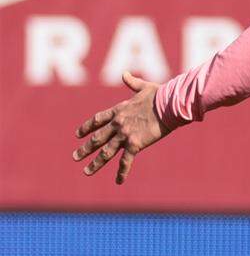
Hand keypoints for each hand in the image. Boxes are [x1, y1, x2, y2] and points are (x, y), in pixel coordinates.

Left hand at [73, 70, 167, 185]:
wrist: (168, 103)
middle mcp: (118, 123)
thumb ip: (132, 82)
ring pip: (106, 152)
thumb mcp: (144, 87)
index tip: (77, 134)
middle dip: (85, 149)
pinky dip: (122, 172)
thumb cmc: (160, 94)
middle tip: (75, 157)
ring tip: (86, 171)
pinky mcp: (135, 144)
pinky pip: (126, 161)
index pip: (97, 120)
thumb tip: (125, 74)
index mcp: (119, 110)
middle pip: (97, 138)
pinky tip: (118, 181)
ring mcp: (125, 134)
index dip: (86, 127)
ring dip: (95, 163)